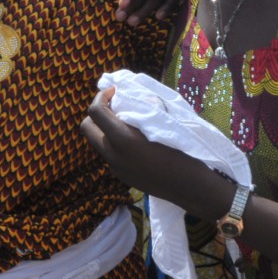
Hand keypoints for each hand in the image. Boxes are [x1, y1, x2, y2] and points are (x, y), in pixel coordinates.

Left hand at [80, 88, 233, 217]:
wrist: (190, 187)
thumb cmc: (182, 151)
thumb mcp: (162, 124)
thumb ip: (141, 110)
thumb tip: (128, 97)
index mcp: (122, 139)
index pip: (95, 111)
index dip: (102, 96)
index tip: (116, 92)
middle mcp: (113, 154)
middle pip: (87, 127)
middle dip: (97, 113)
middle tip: (116, 106)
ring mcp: (115, 168)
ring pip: (98, 141)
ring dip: (106, 129)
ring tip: (126, 123)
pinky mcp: (121, 176)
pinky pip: (109, 154)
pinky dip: (115, 143)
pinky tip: (134, 142)